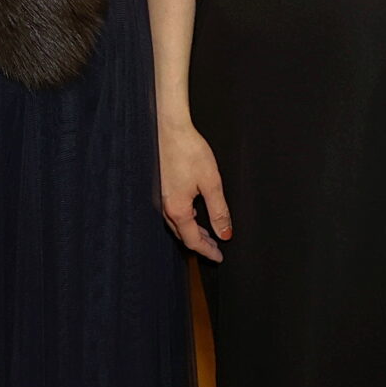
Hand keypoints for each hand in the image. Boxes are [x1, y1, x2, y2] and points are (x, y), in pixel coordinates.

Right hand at [158, 118, 231, 260]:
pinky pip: (172, 212)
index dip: (207, 251)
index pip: (192, 240)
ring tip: (207, 234)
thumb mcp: (211, 183)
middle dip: (200, 244)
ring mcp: (161, 197)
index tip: (219, 258)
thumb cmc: (190, 151)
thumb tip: (225, 233)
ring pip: (176, 224)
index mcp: (178, 209)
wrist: (170, 128)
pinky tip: (194, 213)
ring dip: (192, 232)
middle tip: (216, 248)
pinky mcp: (161, 187)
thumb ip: (219, 211)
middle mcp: (165, 206)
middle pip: (182, 235)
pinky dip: (185, 220)